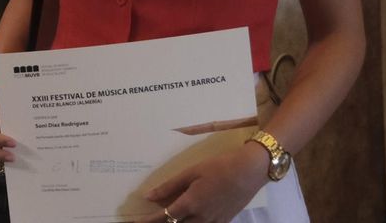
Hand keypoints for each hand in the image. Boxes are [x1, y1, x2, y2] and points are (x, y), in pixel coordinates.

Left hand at [138, 142, 267, 222]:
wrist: (249, 172)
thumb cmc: (218, 167)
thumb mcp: (190, 173)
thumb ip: (169, 186)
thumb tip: (149, 196)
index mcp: (190, 204)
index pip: (164, 217)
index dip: (149, 220)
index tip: (136, 222)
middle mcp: (201, 217)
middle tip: (150, 220)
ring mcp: (214, 222)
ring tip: (168, 219)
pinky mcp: (224, 221)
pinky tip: (190, 218)